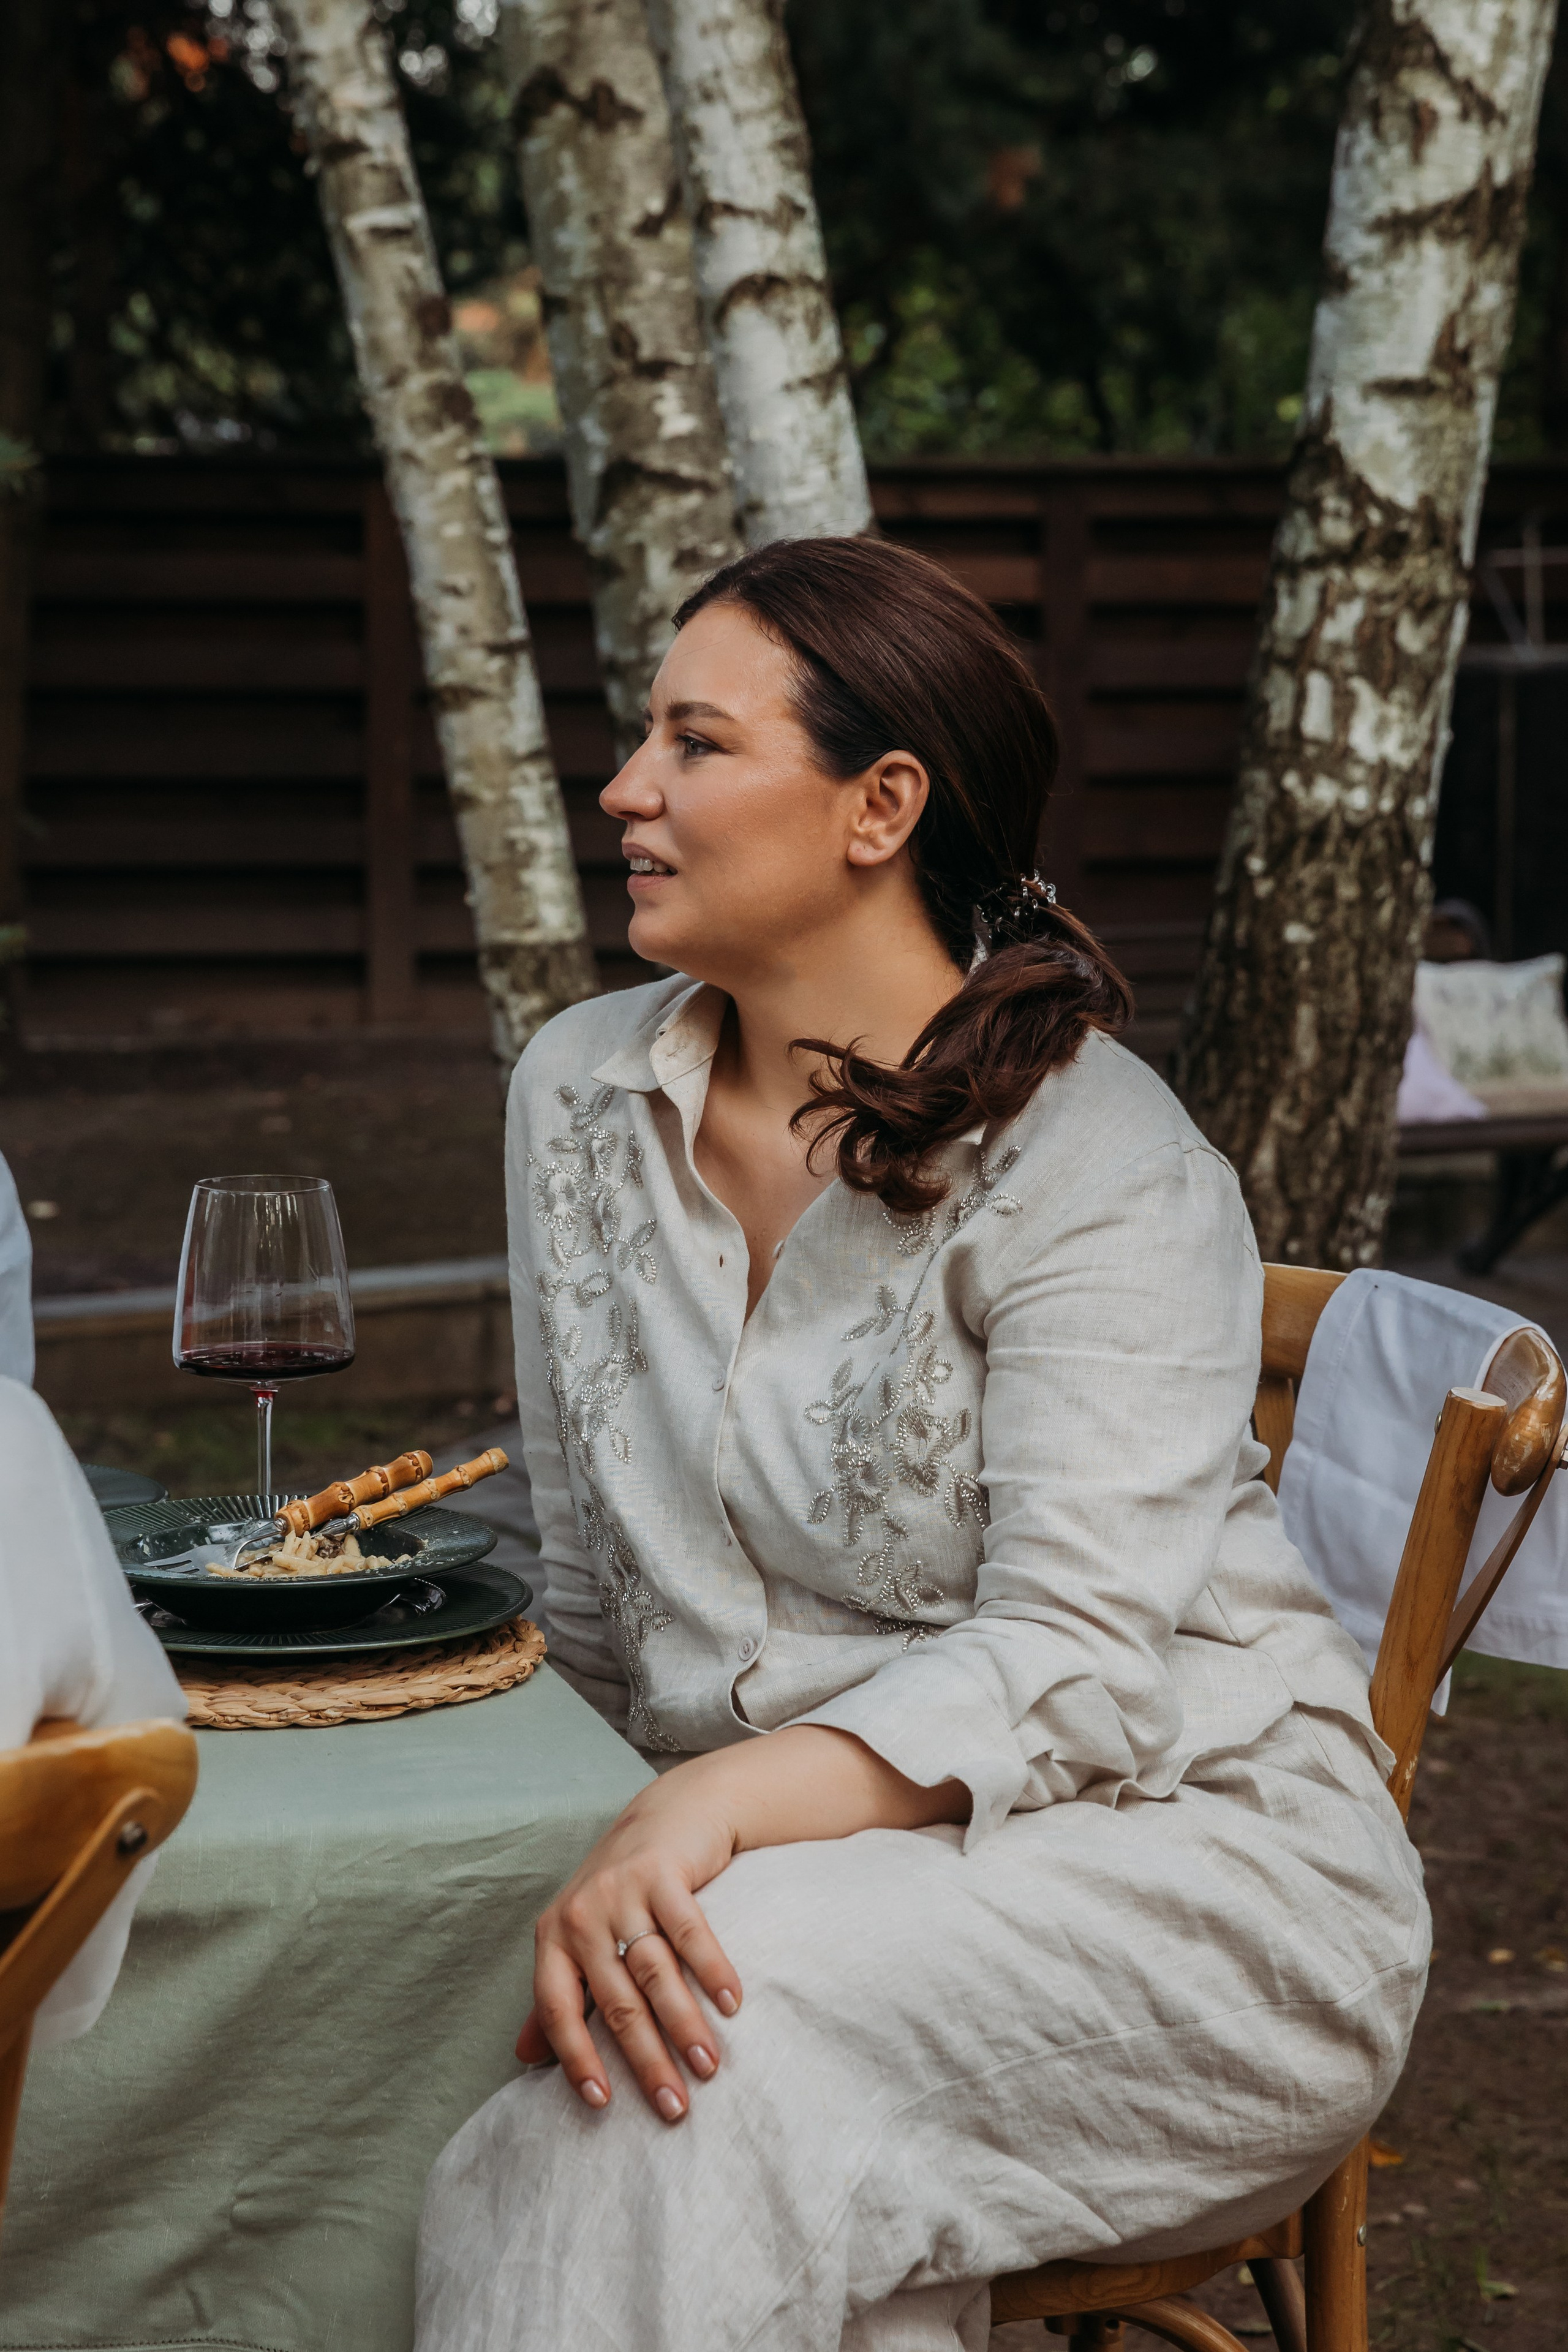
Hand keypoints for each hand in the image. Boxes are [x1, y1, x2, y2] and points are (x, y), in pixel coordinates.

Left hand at [516, 1758, 743, 2123]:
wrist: (667, 1813)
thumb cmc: (620, 1890)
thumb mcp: (578, 1936)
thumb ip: (557, 1995)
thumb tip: (523, 2057)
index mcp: (554, 1936)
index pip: (557, 2010)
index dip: (576, 2058)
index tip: (602, 2104)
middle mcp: (582, 1915)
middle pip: (616, 2003)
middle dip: (646, 2060)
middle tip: (674, 2107)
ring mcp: (622, 1892)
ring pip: (655, 1974)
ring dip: (685, 2025)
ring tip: (708, 2067)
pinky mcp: (663, 1873)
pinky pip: (691, 1932)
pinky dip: (712, 1970)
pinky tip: (732, 2004)